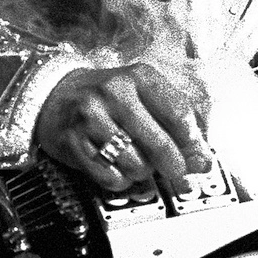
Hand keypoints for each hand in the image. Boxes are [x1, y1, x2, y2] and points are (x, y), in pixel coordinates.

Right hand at [33, 58, 212, 194]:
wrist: (55, 95)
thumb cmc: (109, 97)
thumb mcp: (143, 93)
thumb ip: (175, 120)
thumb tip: (201, 158)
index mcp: (139, 77)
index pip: (179, 114)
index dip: (194, 143)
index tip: (201, 159)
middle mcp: (114, 93)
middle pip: (160, 144)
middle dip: (176, 167)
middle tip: (182, 177)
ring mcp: (91, 117)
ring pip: (136, 165)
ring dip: (145, 173)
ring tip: (140, 163)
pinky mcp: (73, 142)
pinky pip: (110, 177)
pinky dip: (122, 181)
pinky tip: (119, 168)